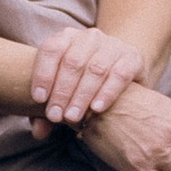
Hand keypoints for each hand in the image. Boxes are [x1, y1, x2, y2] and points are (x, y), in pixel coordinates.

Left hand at [28, 23, 153, 131]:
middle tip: (55, 116)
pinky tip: (97, 109)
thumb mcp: (63, 92)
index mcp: (67, 38)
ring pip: (95, 69)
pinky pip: (119, 74)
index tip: (39, 99)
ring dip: (81, 96)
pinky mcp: (132, 58)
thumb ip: (46, 110)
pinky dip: (107, 92)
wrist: (122, 69)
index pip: (51, 50)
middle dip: (62, 91)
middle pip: (72, 62)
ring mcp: (113, 45)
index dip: (43, 74)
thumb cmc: (82, 82)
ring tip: (72, 118)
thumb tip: (38, 132)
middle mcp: (90, 37)